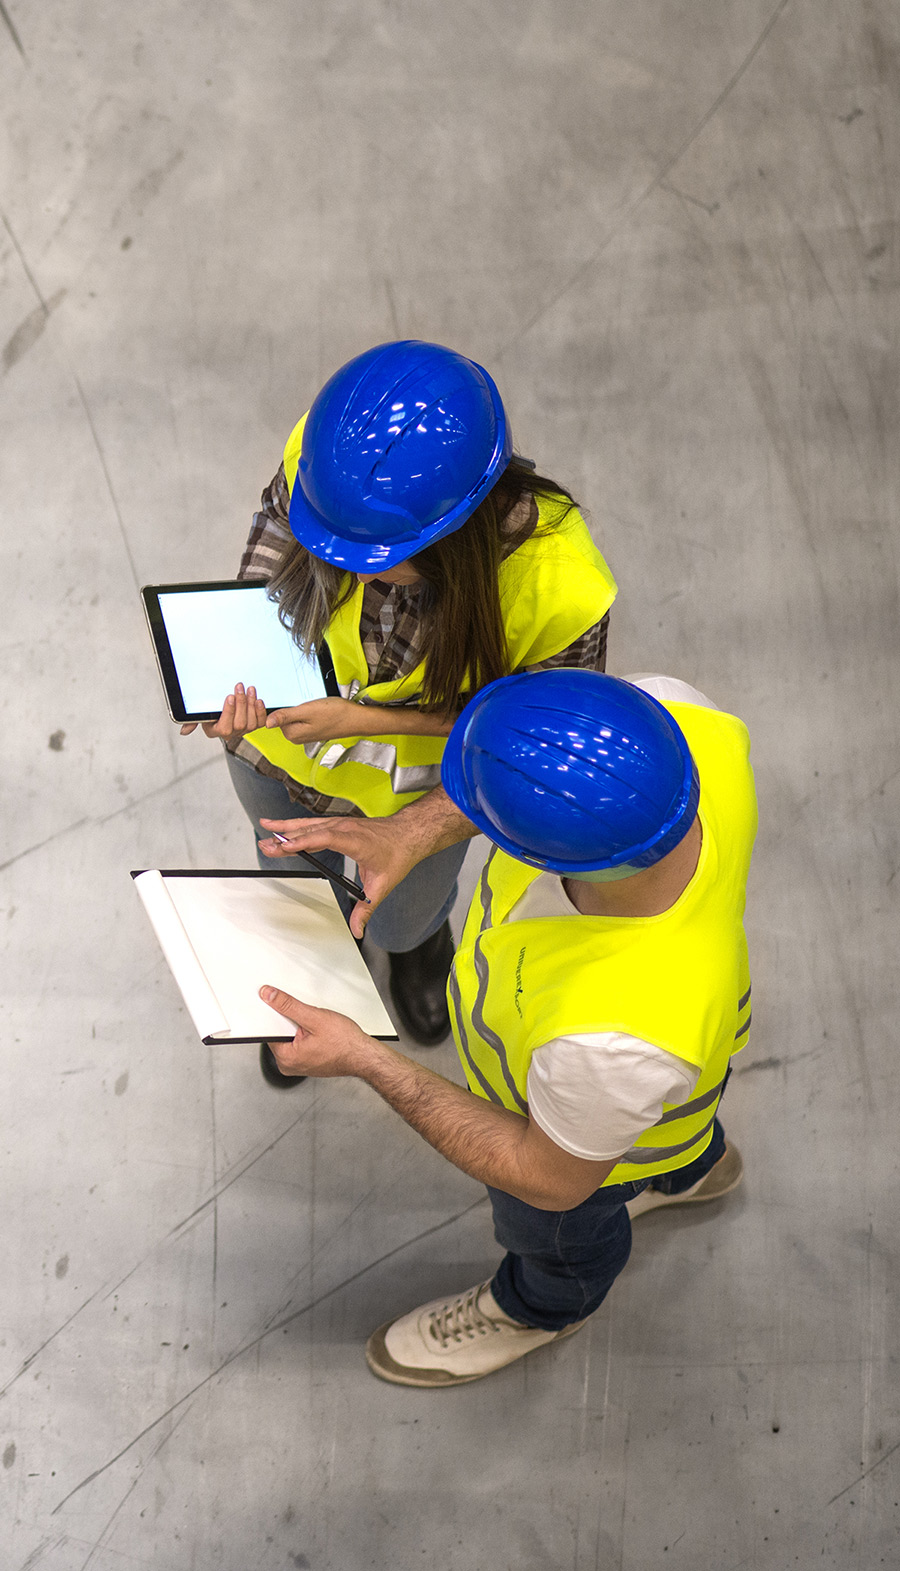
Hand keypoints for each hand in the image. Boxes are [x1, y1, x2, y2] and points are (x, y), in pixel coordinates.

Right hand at [180, 684, 266, 738]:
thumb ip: (192, 721)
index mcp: (216, 730)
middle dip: (241, 704)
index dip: (229, 712)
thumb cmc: (211, 710)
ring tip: (250, 690)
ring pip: (251, 723)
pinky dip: (260, 711)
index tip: (230, 697)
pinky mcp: (254, 726)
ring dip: (251, 704)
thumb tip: (183, 732)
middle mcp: (230, 733)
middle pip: (240, 724)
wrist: (226, 704)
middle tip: (240, 688)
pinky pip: (260, 722)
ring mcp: (243, 731)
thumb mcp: (200, 714)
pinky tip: (258, 700)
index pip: (224, 727)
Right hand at [257, 813, 419, 938]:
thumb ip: (367, 908)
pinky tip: (283, 828)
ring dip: (287, 827)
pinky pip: (315, 824)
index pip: (326, 838)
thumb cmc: (398, 854)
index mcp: (356, 841)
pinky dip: (297, 826)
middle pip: (312, 831)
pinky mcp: (340, 824)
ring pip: (310, 824)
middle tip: (265, 844)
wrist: (409, 833)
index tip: (286, 846)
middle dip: (287, 837)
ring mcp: (342, 824)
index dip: (305, 841)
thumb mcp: (383, 885)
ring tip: (265, 826)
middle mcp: (346, 829)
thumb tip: (358, 929)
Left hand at [258, 986, 374, 1076]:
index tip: (280, 1004)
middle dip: (291, 1021)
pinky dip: (307, 1035)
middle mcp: (289, 1065)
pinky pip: (300, 1044)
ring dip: (301, 1027)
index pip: (269, 1030)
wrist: (363, 1055)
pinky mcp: (308, 1062)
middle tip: (309, 1019)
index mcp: (286, 1058)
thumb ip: (288, 1006)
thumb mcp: (314, 1017)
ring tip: (318, 1028)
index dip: (275, 1014)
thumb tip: (269, 996)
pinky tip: (320, 1034)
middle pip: (280, 1034)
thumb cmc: (344, 1043)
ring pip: (291, 1038)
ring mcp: (299, 1065)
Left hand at [265, 696, 361, 743]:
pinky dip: (306, 710)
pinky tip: (316, 707)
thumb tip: (266, 722)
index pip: (274, 717)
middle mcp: (297, 737)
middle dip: (290, 706)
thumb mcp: (307, 711)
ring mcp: (305, 733)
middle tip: (304, 700)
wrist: (355, 718)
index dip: (279, 704)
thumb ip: (285, 716)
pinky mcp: (312, 729)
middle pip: (283, 716)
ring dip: (299, 707)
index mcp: (292, 734)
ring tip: (312, 703)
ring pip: (293, 716)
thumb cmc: (335, 714)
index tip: (291, 699)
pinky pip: (302, 718)